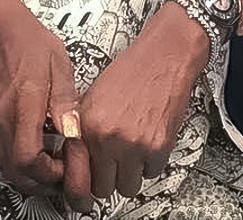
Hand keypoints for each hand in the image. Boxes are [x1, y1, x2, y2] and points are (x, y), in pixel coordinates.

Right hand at [0, 15, 85, 199]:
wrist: (5, 37)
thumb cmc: (33, 47)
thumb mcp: (60, 66)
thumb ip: (66, 100)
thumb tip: (73, 130)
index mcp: (23, 103)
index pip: (27, 156)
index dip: (49, 171)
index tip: (68, 165)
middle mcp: (4, 120)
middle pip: (17, 172)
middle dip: (44, 181)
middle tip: (67, 171)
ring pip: (9, 171)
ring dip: (34, 178)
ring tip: (58, 165)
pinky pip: (5, 160)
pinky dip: (24, 168)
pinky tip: (43, 156)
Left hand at [75, 3, 207, 200]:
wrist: (166, 53)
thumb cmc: (134, 68)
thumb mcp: (95, 94)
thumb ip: (84, 128)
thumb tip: (76, 158)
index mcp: (88, 123)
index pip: (76, 177)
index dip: (81, 184)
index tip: (84, 189)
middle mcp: (108, 136)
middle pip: (102, 188)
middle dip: (108, 178)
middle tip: (114, 163)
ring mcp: (134, 144)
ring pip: (128, 187)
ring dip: (131, 172)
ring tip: (133, 147)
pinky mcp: (159, 146)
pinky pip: (152, 172)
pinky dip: (152, 162)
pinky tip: (149, 138)